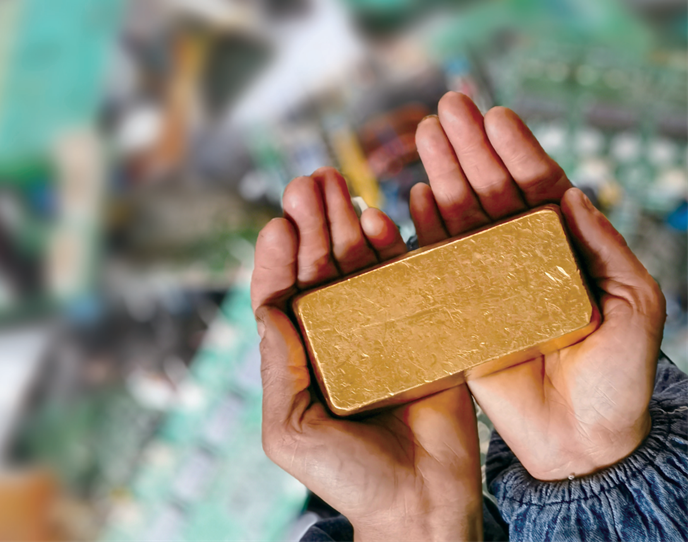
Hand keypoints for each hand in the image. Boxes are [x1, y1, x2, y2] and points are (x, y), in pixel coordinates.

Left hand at [252, 168, 482, 540]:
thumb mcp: (290, 430)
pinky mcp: (424, 330)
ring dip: (348, 224)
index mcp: (302, 355)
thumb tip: (265, 310)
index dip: (278, 257)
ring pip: (361, 265)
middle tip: (307, 183)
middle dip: (313, 225)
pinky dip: (395, 249)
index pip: (283, 295)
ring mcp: (383, 329)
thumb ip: (277, 371)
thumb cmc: (347, 476)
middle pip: (322, 267)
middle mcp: (339, 335)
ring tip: (338, 185)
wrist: (421, 505)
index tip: (277, 223)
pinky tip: (381, 218)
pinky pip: (408, 280)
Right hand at [411, 92, 666, 480]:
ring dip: (443, 175)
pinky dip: (426, 231)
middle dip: (471, 148)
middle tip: (449, 108)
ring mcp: (487, 282)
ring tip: (426, 136)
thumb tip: (571, 191)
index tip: (495, 113)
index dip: (516, 149)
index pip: (537, 187)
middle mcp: (521, 257)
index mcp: (564, 249)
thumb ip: (604, 247)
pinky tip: (415, 196)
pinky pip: (438, 264)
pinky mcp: (458, 312)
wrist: (583, 441)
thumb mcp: (635, 305)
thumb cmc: (620, 376)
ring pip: (461, 219)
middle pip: (492, 192)